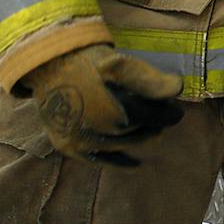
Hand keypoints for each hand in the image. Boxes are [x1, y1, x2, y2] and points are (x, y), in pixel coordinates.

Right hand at [15, 43, 184, 166]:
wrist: (45, 65)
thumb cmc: (86, 60)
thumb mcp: (121, 64)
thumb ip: (150, 80)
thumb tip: (178, 89)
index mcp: (116, 115)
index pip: (154, 119)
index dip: (168, 114)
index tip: (176, 111)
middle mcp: (99, 135)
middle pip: (139, 133)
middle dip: (153, 124)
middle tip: (161, 116)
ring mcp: (82, 143)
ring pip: (122, 146)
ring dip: (138, 138)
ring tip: (148, 129)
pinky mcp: (68, 146)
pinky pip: (99, 159)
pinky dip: (119, 161)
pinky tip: (135, 163)